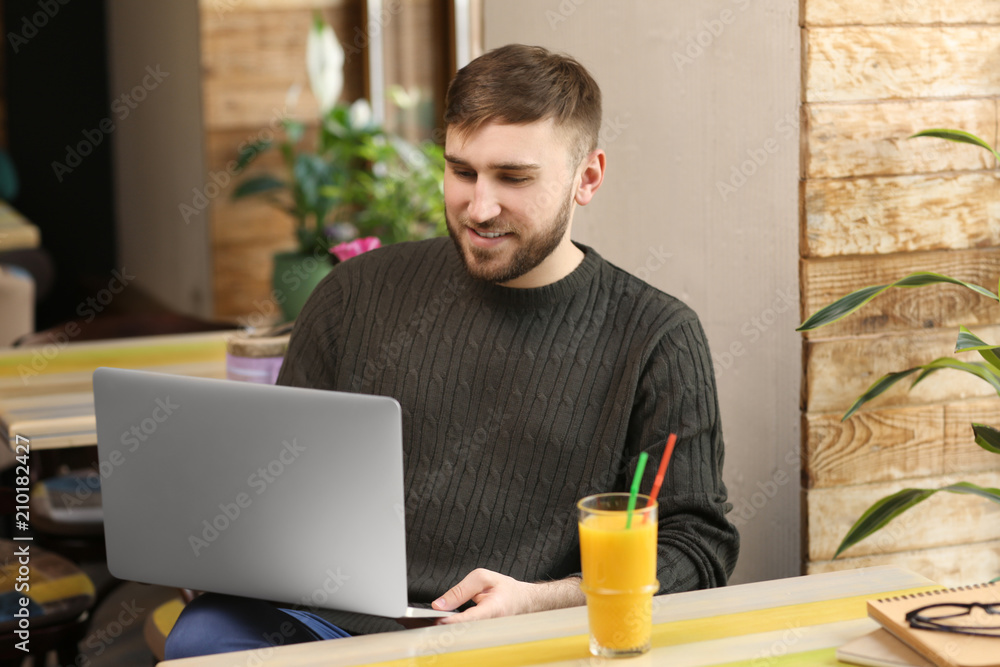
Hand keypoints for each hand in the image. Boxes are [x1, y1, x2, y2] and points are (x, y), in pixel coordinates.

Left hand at [431, 568, 583, 624]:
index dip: (451, 621)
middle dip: (437, 627)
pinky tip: (429, 625)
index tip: (436, 620)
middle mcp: (489, 625)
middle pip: (459, 631)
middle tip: (414, 622)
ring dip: (437, 630)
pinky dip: (444, 630)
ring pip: (457, 635)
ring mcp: (485, 633)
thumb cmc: (505, 589)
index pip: (469, 619)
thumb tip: (439, 604)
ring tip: (416, 623)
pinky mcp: (479, 635)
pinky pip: (459, 635)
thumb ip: (461, 590)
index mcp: (493, 609)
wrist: (523, 601)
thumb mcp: (483, 578)